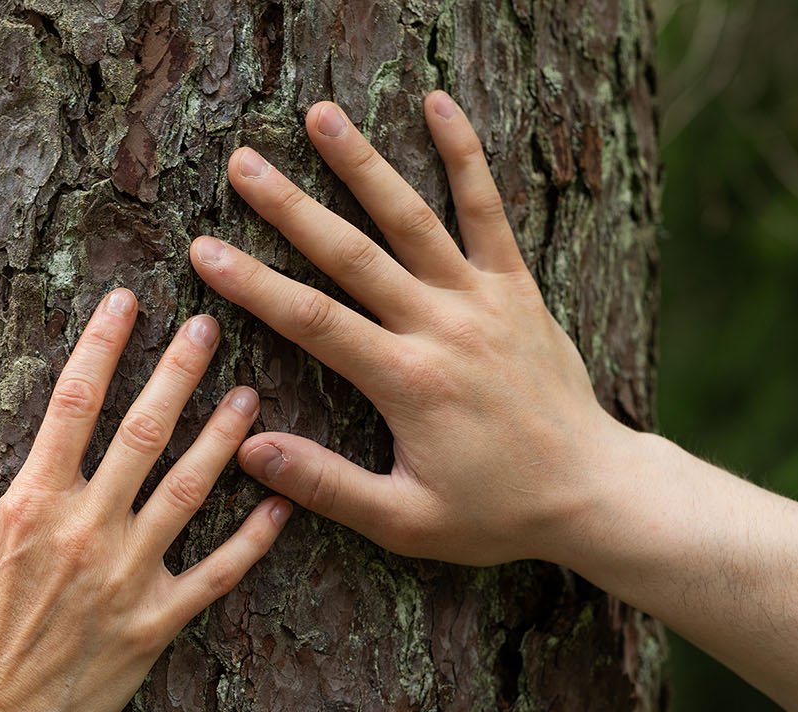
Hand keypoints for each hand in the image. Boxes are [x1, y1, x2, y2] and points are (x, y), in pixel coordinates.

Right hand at [0, 289, 289, 711]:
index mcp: (30, 501)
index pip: (73, 400)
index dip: (104, 343)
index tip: (128, 301)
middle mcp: (86, 527)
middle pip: (142, 431)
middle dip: (178, 372)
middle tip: (210, 328)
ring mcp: (126, 576)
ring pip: (188, 491)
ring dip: (223, 439)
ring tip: (251, 397)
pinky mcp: (154, 625)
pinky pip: (215, 575)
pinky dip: (253, 540)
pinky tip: (282, 504)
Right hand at [191, 92, 630, 565]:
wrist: (593, 492)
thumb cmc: (496, 514)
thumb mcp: (405, 520)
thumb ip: (326, 486)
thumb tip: (250, 451)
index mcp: (407, 382)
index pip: (313, 320)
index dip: (253, 284)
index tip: (204, 251)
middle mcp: (442, 328)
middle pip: (352, 254)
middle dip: (290, 207)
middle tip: (242, 164)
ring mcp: (483, 300)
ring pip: (412, 219)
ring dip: (364, 164)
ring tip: (321, 115)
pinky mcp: (517, 288)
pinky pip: (489, 211)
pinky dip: (465, 156)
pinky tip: (438, 104)